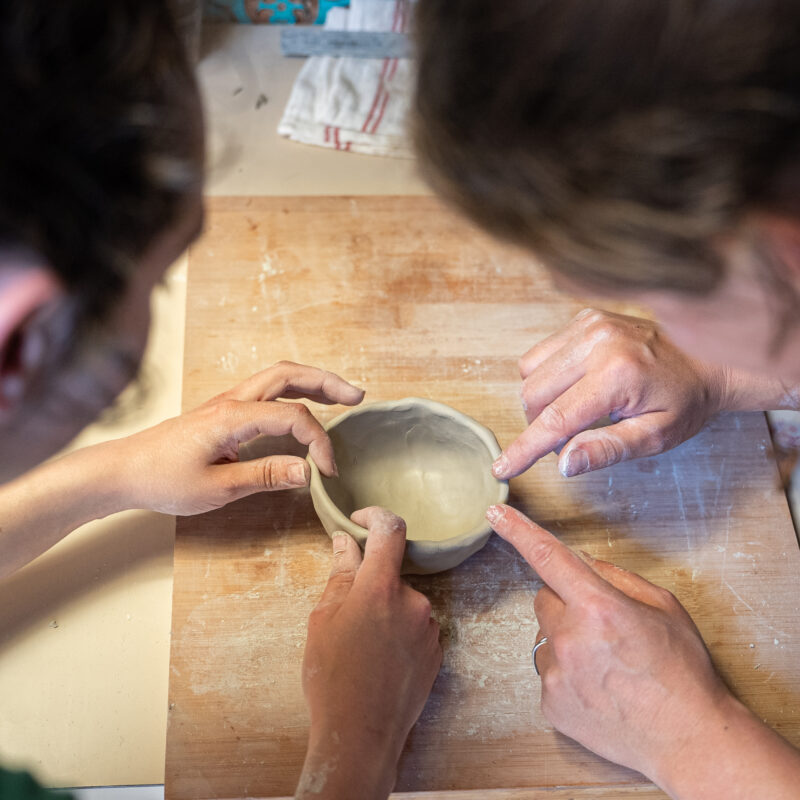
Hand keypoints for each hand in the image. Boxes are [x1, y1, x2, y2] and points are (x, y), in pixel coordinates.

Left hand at [113, 361, 363, 514]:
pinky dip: (294, 393)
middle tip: (357, 396)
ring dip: (312, 383)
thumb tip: (308, 472)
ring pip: (278, 378)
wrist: (124, 470)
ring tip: (342, 396)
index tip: (327, 471)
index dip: (318, 442)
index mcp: (232, 417)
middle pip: (288, 375)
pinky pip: (267, 392)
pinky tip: (306, 407)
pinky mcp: (225, 411)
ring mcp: (228, 402)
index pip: (292, 417)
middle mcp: (232, 401)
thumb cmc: (163, 479)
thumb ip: (265, 476)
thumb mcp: (216, 488)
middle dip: (327, 382)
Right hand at [298, 507, 441, 799]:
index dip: (375, 516)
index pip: (389, 530)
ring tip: (362, 647)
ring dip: (385, 612)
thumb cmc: (332, 677)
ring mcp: (429, 628)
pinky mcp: (437, 651)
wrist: (360, 735)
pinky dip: (399, 632)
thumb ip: (340, 574)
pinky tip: (380, 660)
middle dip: (370, 585)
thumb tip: (345, 542)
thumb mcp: (323, 619)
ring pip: (403, 603)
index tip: (360, 519)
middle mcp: (413, 601)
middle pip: (392, 574)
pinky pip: (416, 627)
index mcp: (380, 588)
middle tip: (346, 616)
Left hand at [487, 504, 799, 798]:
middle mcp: (569, 638)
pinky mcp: (551, 703)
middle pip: (545, 598)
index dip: (517, 530)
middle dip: (567, 602)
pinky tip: (600, 686)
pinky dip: (568, 673)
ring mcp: (556, 674)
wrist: (690, 741)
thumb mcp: (663, 607)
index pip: (547, 556)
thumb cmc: (682, 671)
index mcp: (598, 607)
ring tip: (607, 663)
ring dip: (567, 639)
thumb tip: (579, 561)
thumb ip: (614, 577)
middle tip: (604, 626)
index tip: (495, 513)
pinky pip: (549, 670)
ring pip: (546, 636)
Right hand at [492, 309, 726, 478]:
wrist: (709, 356)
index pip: (555, 419)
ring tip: (573, 409)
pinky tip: (575, 384)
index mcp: (617, 376)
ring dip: (539, 399)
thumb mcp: (655, 436)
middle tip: (569, 437)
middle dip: (539, 423)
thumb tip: (564, 463)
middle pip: (532, 394)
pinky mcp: (584, 318)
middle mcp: (597, 343)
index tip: (502, 467)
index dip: (524, 448)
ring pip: (529, 371)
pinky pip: (541, 352)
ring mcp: (589, 325)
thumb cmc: (685, 400)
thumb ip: (607, 450)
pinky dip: (547, 375)